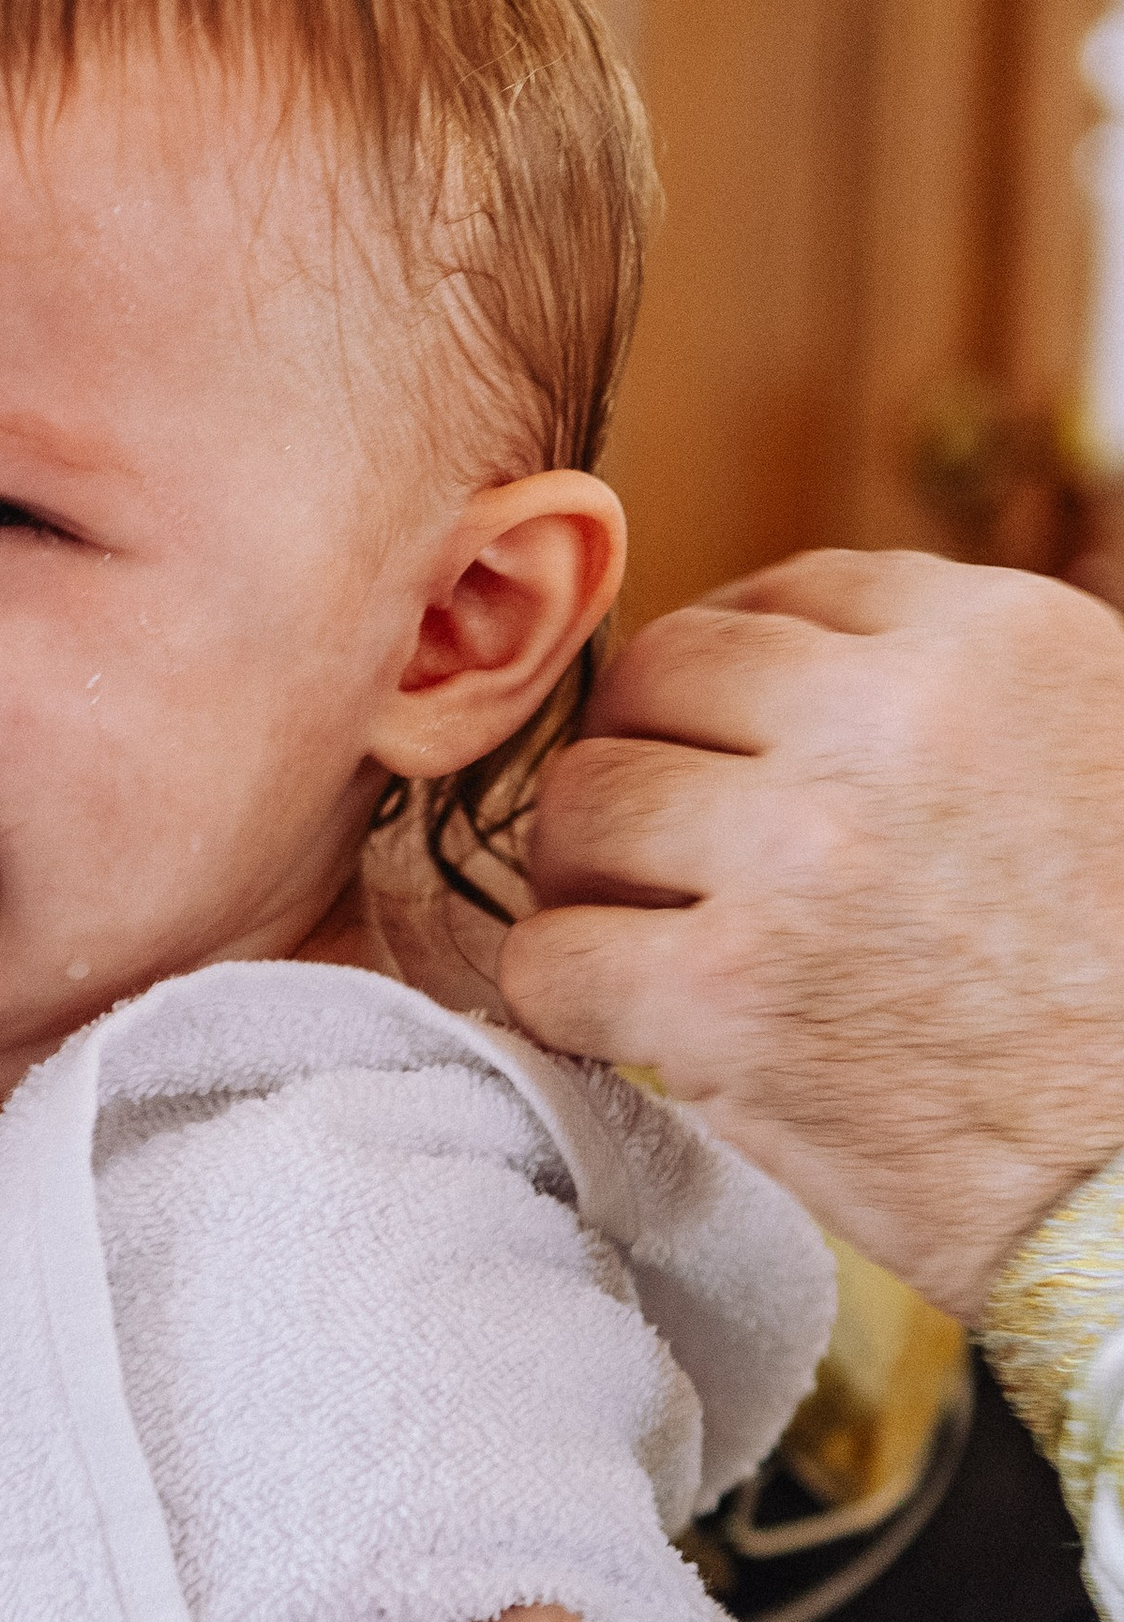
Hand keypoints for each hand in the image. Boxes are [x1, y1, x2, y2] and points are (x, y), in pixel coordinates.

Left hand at [500, 548, 1123, 1317]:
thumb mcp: (1096, 754)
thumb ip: (958, 698)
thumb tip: (787, 683)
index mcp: (991, 643)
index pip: (778, 598)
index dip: (724, 684)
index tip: (724, 756)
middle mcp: (887, 721)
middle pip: (654, 679)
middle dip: (643, 762)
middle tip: (662, 853)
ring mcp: (797, 854)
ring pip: (580, 802)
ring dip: (589, 873)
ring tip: (642, 934)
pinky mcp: (726, 998)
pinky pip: (551, 957)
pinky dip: (563, 994)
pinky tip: (620, 1023)